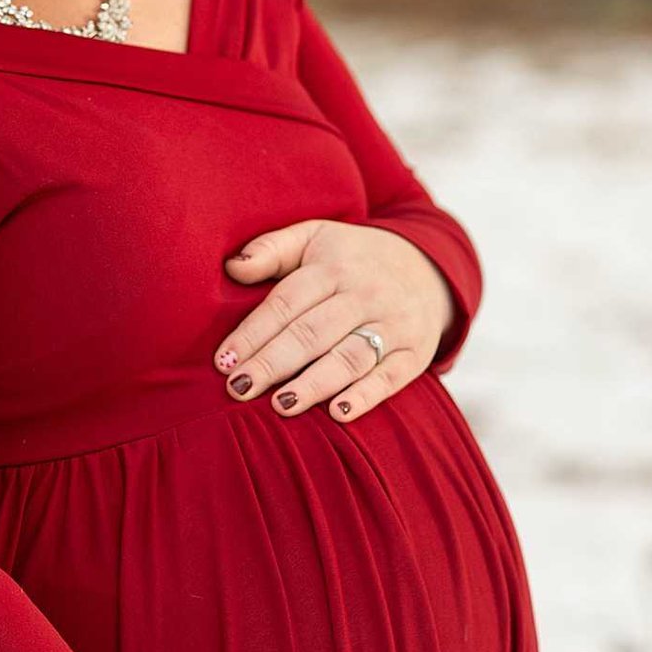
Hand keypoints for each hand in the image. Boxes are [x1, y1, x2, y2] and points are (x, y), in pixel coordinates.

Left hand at [215, 220, 455, 422]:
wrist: (427, 269)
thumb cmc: (352, 259)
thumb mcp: (315, 237)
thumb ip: (272, 249)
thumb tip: (231, 268)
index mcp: (333, 267)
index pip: (287, 302)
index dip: (253, 332)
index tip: (223, 361)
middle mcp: (365, 295)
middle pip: (313, 332)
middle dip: (273, 362)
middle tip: (239, 389)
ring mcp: (393, 325)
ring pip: (349, 357)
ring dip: (314, 383)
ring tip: (281, 405)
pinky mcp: (414, 353)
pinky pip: (390, 376)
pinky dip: (366, 395)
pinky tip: (338, 413)